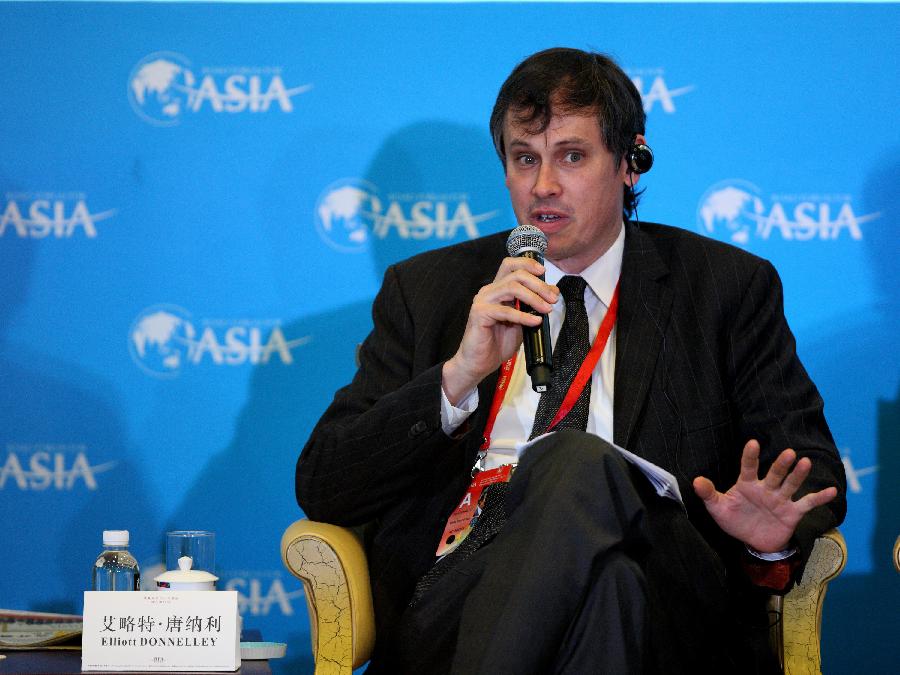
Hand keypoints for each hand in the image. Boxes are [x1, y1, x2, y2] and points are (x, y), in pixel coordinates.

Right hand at [442, 256, 557, 404]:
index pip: (510, 265)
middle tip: (552, 299)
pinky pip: (506, 311)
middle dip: (538, 285)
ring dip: (533, 297)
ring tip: (546, 309)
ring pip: (512, 288)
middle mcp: (488, 291)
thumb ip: (534, 306)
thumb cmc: (497, 343)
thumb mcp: (522, 321)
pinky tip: (535, 321)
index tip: (544, 272)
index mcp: (497, 289)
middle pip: (516, 275)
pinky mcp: (480, 314)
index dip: (527, 264)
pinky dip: (523, 316)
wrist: (478, 363)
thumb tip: (553, 292)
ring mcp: (482, 301)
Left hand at [693, 439, 837, 552]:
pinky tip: (832, 491)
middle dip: (781, 465)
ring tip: (805, 462)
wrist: (753, 541)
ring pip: (791, 484)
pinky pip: (807, 503)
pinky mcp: (792, 512)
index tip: (753, 443)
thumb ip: (708, 494)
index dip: (751, 456)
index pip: (749, 467)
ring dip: (798, 474)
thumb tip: (695, 481)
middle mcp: (766, 488)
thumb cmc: (734, 520)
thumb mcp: (718, 508)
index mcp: (747, 485)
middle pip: (775, 473)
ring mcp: (780, 499)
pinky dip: (819, 497)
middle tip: (788, 453)